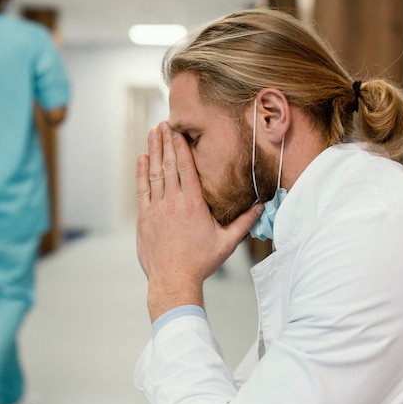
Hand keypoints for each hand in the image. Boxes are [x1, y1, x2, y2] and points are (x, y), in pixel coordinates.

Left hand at [136, 122, 262, 321]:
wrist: (173, 280)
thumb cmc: (201, 262)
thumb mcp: (227, 242)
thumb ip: (244, 223)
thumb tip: (261, 207)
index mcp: (193, 204)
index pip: (185, 168)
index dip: (180, 147)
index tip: (177, 131)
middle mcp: (173, 202)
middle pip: (168, 165)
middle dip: (165, 142)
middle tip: (163, 124)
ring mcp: (156, 209)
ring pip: (153, 174)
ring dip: (153, 152)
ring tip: (152, 133)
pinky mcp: (144, 219)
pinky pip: (142, 190)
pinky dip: (141, 173)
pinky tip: (141, 159)